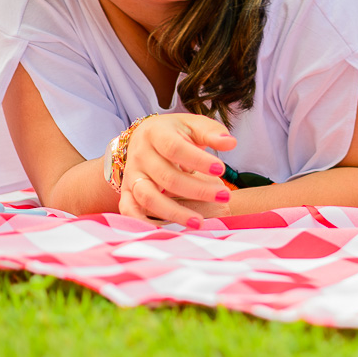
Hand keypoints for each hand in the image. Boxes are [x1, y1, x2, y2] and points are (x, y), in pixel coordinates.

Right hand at [115, 113, 237, 226]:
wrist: (144, 137)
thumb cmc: (176, 132)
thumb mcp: (193, 125)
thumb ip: (212, 133)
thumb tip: (230, 143)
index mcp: (156, 133)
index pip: (175, 148)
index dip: (198, 160)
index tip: (221, 170)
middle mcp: (140, 155)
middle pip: (167, 177)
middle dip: (198, 190)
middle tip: (224, 196)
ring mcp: (132, 175)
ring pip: (148, 197)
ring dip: (174, 212)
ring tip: (200, 223)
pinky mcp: (127, 191)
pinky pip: (129, 209)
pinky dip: (142, 222)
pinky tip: (166, 231)